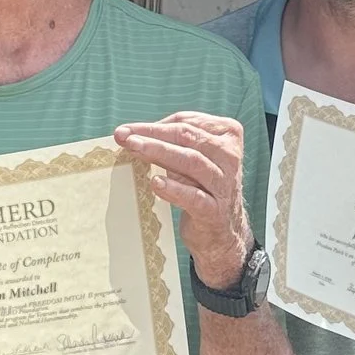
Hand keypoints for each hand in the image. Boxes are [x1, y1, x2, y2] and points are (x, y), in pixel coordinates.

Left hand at [115, 111, 252, 287]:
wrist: (221, 231)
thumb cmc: (201, 187)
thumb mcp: (192, 159)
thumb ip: (171, 143)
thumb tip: (129, 134)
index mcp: (227, 135)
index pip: (186, 122)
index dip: (154, 124)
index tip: (128, 129)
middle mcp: (229, 157)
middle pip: (187, 137)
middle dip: (152, 134)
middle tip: (124, 137)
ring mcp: (223, 184)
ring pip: (191, 161)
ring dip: (159, 153)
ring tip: (134, 149)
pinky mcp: (214, 211)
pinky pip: (193, 196)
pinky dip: (173, 189)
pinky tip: (155, 183)